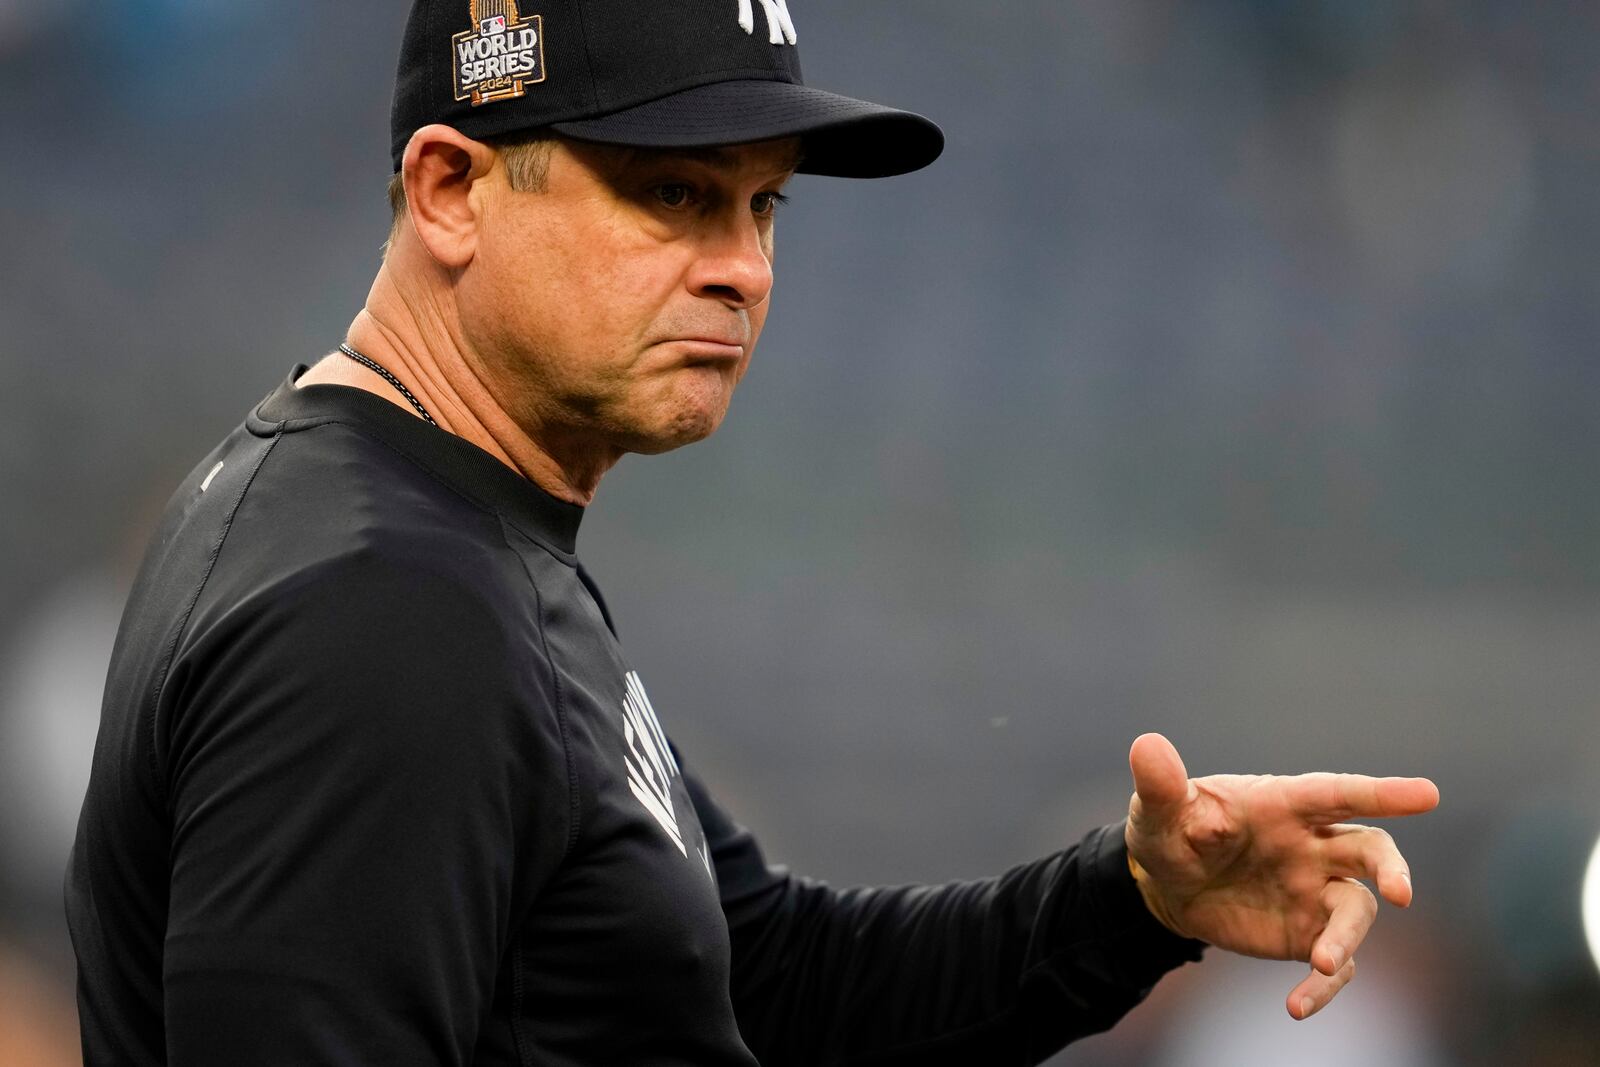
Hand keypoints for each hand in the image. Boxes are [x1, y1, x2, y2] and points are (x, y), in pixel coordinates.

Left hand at [1123, 732, 1438, 1020]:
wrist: (1165, 883)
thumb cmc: (1172, 830)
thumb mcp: (1158, 809)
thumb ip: (1159, 783)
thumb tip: (1145, 746)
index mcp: (1282, 804)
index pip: (1336, 793)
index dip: (1381, 793)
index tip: (1427, 794)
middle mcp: (1312, 845)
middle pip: (1369, 851)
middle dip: (1392, 868)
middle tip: (1400, 893)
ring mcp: (1315, 891)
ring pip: (1356, 910)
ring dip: (1346, 937)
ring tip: (1322, 963)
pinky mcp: (1307, 934)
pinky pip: (1334, 964)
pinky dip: (1323, 987)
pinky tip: (1297, 1006)